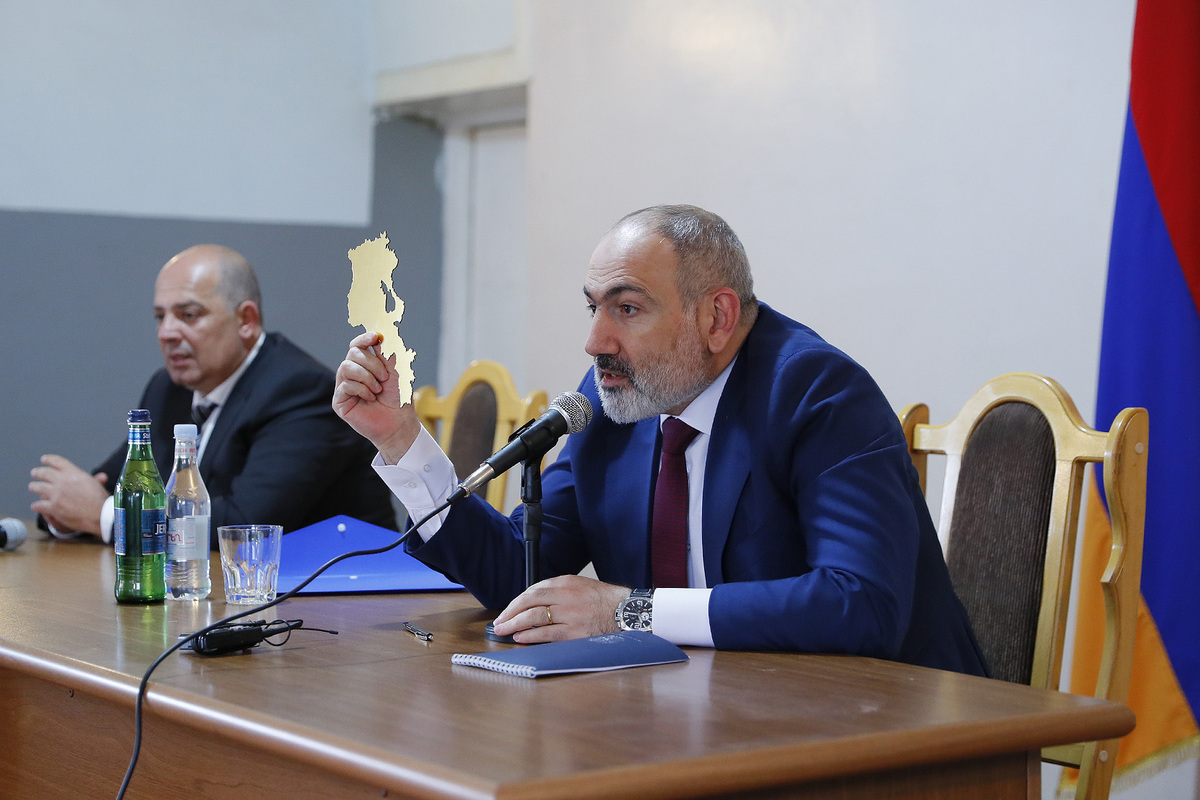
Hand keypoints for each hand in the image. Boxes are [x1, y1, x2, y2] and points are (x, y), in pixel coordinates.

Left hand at [29, 455, 108, 535]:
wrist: (100, 515)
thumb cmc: (101, 500)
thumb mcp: (98, 485)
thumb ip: (95, 480)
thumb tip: (101, 476)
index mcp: (74, 473)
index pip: (57, 462)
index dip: (49, 459)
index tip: (44, 459)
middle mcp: (63, 481)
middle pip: (44, 473)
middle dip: (38, 472)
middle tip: (34, 472)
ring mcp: (56, 494)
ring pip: (38, 487)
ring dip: (34, 486)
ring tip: (33, 487)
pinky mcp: (53, 507)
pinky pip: (38, 505)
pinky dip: (36, 505)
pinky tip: (36, 506)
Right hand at [333, 331, 422, 462]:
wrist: (399, 422)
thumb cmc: (398, 398)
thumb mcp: (395, 371)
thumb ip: (386, 352)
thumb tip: (379, 334)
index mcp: (364, 365)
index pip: (357, 345)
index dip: (364, 338)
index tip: (376, 337)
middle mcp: (352, 374)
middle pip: (353, 353)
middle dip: (372, 362)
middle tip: (385, 377)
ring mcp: (343, 387)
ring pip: (346, 367)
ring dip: (367, 377)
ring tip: (378, 389)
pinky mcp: (339, 401)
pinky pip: (345, 385)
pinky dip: (362, 389)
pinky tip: (371, 398)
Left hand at [491, 575, 629, 643]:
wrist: (628, 611)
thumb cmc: (606, 600)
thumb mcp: (581, 586)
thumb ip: (560, 592)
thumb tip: (536, 604)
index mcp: (566, 582)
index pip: (534, 590)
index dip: (517, 602)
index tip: (508, 610)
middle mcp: (566, 595)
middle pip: (530, 601)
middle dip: (511, 612)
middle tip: (499, 621)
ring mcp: (571, 614)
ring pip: (534, 617)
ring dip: (515, 624)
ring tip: (503, 630)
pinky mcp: (576, 631)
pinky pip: (548, 633)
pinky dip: (531, 636)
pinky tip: (520, 637)